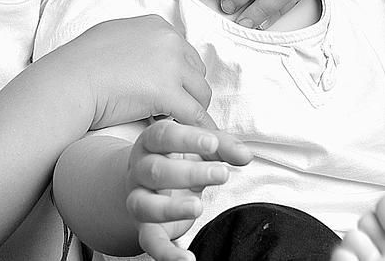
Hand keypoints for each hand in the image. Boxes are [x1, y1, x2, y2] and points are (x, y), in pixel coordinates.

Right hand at [46, 15, 214, 131]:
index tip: (166, 93)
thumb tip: (147, 55)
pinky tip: (188, 141)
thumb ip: (137, 41)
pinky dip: (197, 129)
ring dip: (189, 111)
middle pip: (196, 73)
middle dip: (186, 93)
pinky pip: (196, 115)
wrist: (65, 84)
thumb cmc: (79, 66)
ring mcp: (170, 64)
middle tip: (168, 112)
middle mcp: (169, 39)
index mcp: (157, 25)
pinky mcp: (167, 92)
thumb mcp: (113, 37)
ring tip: (168, 125)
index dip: (177, 77)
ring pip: (201, 94)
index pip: (185, 54)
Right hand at [127, 120, 252, 260]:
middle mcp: (140, 170)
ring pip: (145, 205)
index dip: (187, 139)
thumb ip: (223, 146)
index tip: (212, 144)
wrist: (150, 184)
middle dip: (189, 173)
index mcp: (152, 143)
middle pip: (156, 171)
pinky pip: (150, 242)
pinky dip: (167, 254)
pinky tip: (187, 259)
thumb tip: (244, 156)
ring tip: (198, 207)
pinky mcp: (146, 228)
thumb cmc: (180, 158)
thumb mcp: (201, 146)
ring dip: (171, 208)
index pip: (163, 135)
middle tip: (221, 174)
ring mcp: (140, 200)